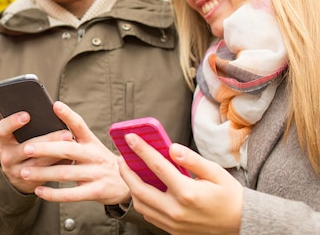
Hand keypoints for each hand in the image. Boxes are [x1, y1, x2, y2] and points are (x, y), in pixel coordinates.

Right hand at [0, 108, 73, 193]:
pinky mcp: (29, 183)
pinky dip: (59, 165)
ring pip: (39, 163)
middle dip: (48, 140)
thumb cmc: (22, 147)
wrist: (16, 177)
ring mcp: (17, 172)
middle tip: (67, 133)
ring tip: (73, 145)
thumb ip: (29, 128)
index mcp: (4, 141)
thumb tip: (53, 112)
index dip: (12, 122)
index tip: (27, 115)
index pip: (2, 130)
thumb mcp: (18, 138)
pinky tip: (71, 158)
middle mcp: (8, 157)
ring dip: (57, 154)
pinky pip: (46, 174)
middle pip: (27, 148)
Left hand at [19, 101, 130, 204]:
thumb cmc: (101, 161)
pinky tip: (39, 191)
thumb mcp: (93, 146)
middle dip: (45, 149)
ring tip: (24, 172)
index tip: (55, 105)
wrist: (128, 183)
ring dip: (43, 173)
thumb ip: (75, 139)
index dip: (68, 115)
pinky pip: (71, 194)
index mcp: (91, 141)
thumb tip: (49, 127)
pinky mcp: (96, 191)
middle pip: (67, 150)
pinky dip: (53, 194)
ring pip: (65, 173)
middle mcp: (94, 155)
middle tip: (27, 148)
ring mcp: (96, 174)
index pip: (80, 125)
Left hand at [119, 133, 242, 234]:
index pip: (156, 166)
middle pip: (139, 189)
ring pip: (141, 205)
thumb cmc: (229, 196)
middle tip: (122, 158)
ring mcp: (173, 223)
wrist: (241, 224)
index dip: (141, 149)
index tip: (130, 137)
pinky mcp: (173, 230)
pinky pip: (149, 216)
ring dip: (131, 187)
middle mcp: (176, 210)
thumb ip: (192, 160)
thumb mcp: (216, 173)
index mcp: (187, 193)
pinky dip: (141, 201)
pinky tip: (143, 189)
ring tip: (130, 172)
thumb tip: (172, 148)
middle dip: (126, 172)